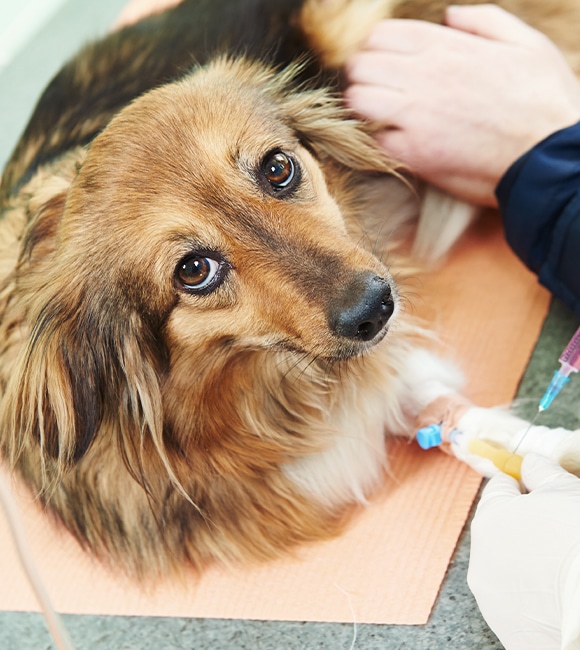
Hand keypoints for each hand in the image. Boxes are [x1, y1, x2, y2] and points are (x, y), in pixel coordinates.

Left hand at [345, 5, 579, 205]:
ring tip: (382, 116)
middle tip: (378, 92)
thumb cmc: (544, 101)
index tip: (384, 64)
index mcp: (445, 46)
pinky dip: (381, 140)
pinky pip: (375, 139)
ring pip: (358, 99)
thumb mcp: (527, 44)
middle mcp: (423, 75)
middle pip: (360, 65)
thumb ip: (484, 22)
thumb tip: (449, 16)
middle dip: (363, 77)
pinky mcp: (413, 152)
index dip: (376, 50)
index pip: (381, 36)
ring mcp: (414, 115)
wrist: (548, 155)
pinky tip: (399, 142)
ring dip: (364, 107)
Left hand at [468, 454, 579, 649]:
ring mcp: (488, 592)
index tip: (538, 491)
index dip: (522, 486)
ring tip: (558, 565)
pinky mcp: (502, 624)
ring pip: (503, 563)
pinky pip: (513, 599)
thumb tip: (529, 462)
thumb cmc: (577, 542)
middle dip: (523, 524)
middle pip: (498, 526)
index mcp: (489, 516)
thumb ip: (541, 472)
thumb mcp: (564, 492)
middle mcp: (479, 553)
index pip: (499, 488)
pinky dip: (529, 594)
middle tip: (556, 530)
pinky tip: (554, 593)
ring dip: (523, 559)